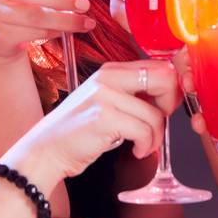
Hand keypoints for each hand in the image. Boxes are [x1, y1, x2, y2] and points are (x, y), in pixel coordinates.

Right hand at [10, 60, 179, 184]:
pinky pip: (144, 131)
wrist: (46, 151)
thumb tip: (170, 93)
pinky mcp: (104, 117)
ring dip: (156, 137)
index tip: (164, 108)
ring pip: (155, 115)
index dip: (171, 89)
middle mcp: (108, 77)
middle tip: (159, 124)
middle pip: (164, 78)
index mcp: (110, 71)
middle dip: (170, 105)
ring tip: (143, 145)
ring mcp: (105, 96)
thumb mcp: (105, 102)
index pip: (159, 66)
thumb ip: (132, 94)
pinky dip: (146, 146)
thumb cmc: (78, 131)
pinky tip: (136, 151)